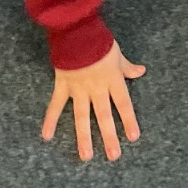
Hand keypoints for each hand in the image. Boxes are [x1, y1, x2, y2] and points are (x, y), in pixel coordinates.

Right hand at [41, 41, 145, 160]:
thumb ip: (127, 67)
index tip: (133, 137)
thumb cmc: (99, 41)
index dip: (129, 119)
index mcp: (112, 80)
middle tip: (113, 156)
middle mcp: (96, 88)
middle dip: (109, 136)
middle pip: (103, 115)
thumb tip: (141, 71)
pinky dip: (50, 120)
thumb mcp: (117, 53)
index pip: (123, 103)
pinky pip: (55, 105)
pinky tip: (46, 136)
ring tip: (86, 156)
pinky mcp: (62, 86)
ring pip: (81, 116)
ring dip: (83, 137)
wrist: (76, 31)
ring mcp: (78, 89)